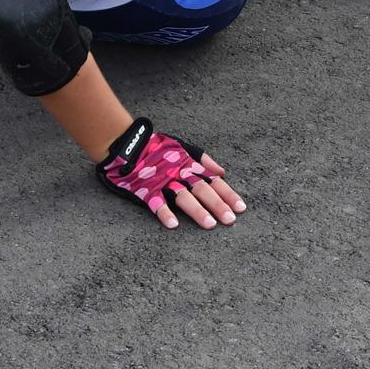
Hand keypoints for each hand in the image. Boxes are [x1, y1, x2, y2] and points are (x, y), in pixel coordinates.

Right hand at [96, 118, 246, 231]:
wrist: (128, 144)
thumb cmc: (157, 146)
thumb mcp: (182, 146)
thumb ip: (203, 159)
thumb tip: (222, 172)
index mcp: (188, 163)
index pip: (212, 180)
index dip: (227, 193)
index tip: (241, 207)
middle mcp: (178, 172)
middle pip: (201, 189)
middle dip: (217, 204)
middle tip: (231, 220)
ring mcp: (162, 181)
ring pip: (182, 196)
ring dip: (197, 210)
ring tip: (210, 225)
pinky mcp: (145, 189)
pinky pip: (156, 202)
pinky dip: (164, 213)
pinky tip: (173, 225)